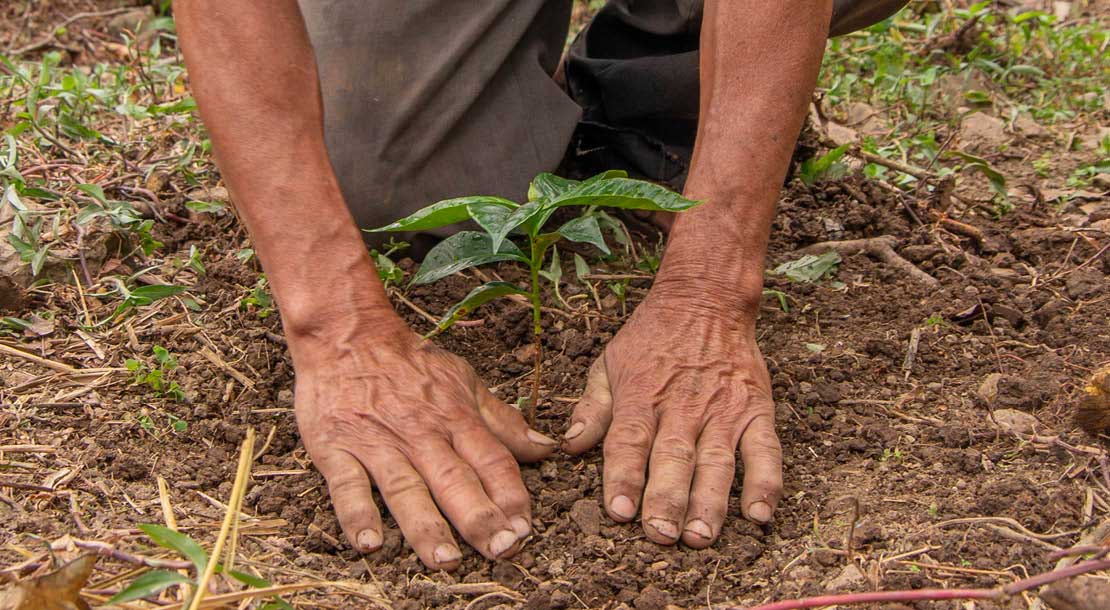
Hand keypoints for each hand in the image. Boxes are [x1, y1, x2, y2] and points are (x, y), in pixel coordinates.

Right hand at [291, 312, 555, 569]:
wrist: (346, 334)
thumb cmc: (410, 363)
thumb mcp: (463, 381)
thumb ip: (503, 420)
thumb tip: (546, 449)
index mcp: (454, 417)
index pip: (491, 459)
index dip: (511, 494)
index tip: (526, 528)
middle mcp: (420, 433)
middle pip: (454, 480)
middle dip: (480, 517)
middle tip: (502, 549)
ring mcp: (377, 442)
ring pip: (405, 488)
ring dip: (426, 526)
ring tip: (445, 559)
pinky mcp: (336, 448)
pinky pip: (347, 485)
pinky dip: (357, 513)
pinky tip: (369, 543)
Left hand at [563, 287, 781, 547]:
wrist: (705, 298)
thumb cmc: (651, 337)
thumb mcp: (608, 363)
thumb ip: (590, 408)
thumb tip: (569, 446)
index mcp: (640, 397)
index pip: (629, 443)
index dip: (624, 478)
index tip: (620, 512)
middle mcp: (681, 407)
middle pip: (672, 459)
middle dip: (666, 500)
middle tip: (661, 535)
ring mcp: (722, 410)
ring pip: (716, 462)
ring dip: (709, 503)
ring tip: (701, 537)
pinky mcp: (756, 409)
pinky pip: (765, 451)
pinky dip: (765, 482)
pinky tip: (759, 515)